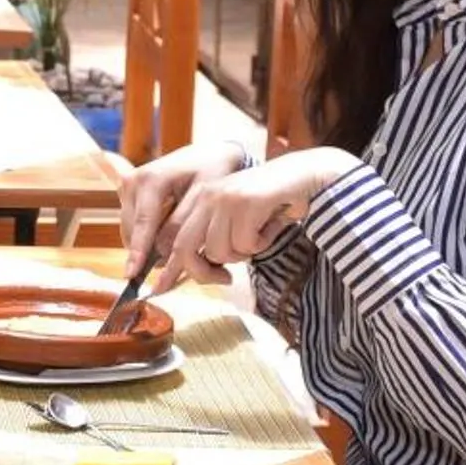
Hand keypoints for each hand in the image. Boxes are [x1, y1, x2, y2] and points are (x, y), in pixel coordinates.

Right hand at [113, 139, 254, 282]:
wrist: (211, 153)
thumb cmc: (213, 172)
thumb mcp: (203, 197)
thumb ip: (182, 224)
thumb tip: (163, 253)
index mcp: (150, 180)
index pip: (143, 226)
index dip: (138, 253)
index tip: (131, 276)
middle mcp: (133, 182)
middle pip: (133, 232)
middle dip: (149, 254)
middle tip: (177, 270)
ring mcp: (128, 187)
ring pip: (132, 232)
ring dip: (149, 246)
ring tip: (177, 251)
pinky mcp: (129, 193)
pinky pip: (135, 225)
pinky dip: (149, 236)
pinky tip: (169, 236)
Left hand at [147, 146, 358, 291]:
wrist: (303, 176)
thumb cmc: (268, 206)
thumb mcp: (233, 223)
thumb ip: (212, 243)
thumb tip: (191, 273)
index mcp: (197, 200)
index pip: (172, 240)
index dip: (169, 268)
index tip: (163, 288)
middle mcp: (205, 196)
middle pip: (186, 250)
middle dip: (203, 273)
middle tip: (226, 279)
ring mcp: (223, 198)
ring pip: (219, 251)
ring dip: (242, 253)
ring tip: (257, 234)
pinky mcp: (245, 201)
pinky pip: (246, 244)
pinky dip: (261, 243)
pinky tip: (269, 226)